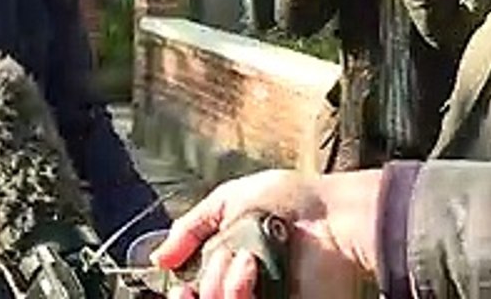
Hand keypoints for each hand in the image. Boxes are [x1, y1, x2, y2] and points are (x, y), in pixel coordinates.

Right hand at [150, 169, 380, 298]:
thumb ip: (190, 228)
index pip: (194, 292)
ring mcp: (263, 298)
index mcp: (227, 262)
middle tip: (221, 262)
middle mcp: (241, 285)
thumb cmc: (290, 201)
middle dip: (204, 284)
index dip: (180, 294)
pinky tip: (250, 268)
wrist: (332, 214)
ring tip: (246, 259)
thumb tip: (158, 259)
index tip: (178, 285)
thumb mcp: (226, 202)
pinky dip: (238, 292)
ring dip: (221, 285)